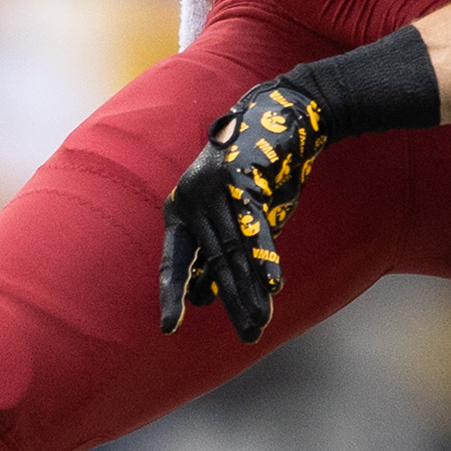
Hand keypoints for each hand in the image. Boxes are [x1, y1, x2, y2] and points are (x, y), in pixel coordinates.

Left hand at [157, 78, 327, 342]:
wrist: (280, 115)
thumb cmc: (255, 170)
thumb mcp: (232, 213)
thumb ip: (218, 249)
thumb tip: (203, 295)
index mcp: (180, 209)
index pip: (174, 261)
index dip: (174, 294)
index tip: (170, 328)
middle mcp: (191, 200)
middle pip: (215, 262)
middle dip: (233, 302)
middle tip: (249, 335)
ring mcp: (214, 189)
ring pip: (235, 251)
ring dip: (251, 289)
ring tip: (261, 321)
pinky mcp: (242, 180)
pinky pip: (255, 227)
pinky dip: (266, 257)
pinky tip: (273, 285)